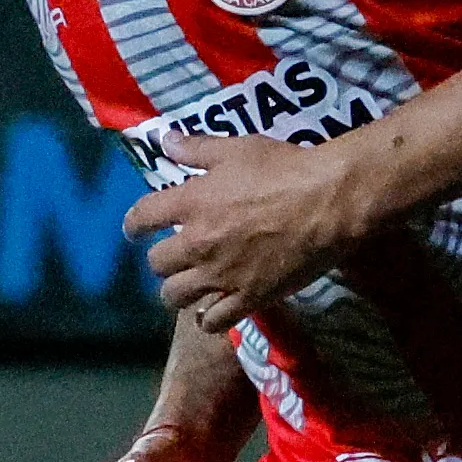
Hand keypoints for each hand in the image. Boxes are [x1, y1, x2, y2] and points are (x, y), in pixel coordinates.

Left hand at [121, 132, 373, 336]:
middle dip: (161, 260)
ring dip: (177, 292)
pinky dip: (207, 319)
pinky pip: (213, 321)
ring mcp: (221, 275)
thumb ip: (197, 149)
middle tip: (174, 257)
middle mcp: (197, 243)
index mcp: (190, 203)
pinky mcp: (247, 298)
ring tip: (188, 287)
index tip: (135, 230)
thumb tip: (164, 140)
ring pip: (175, 297)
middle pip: (156, 264)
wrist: (328, 202)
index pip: (141, 218)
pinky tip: (212, 313)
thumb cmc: (284, 168)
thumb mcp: (237, 149)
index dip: (133, 225)